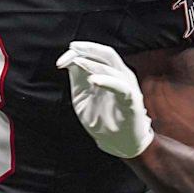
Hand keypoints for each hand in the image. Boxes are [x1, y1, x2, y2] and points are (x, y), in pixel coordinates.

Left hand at [55, 41, 154, 158]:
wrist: (118, 144)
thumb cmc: (101, 119)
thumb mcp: (82, 96)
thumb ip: (77, 78)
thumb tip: (68, 60)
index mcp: (110, 73)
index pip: (98, 54)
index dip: (81, 51)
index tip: (62, 60)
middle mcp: (121, 76)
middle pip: (108, 54)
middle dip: (89, 48)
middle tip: (72, 48)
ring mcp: (127, 87)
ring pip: (113, 68)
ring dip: (94, 64)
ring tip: (78, 62)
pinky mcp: (131, 101)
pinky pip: (121, 88)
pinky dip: (107, 81)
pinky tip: (93, 80)